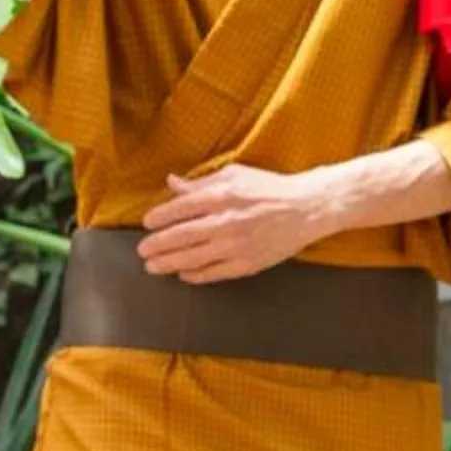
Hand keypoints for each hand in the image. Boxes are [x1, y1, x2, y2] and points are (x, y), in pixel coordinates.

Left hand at [136, 164, 333, 283]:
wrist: (307, 208)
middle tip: (142, 250)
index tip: (147, 223)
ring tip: (153, 266)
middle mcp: (225, 221)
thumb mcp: (235, 175)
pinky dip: (196, 275)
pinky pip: (214, 273)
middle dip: (156, 245)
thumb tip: (172, 183)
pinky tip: (184, 274)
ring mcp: (236, 245)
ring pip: (192, 259)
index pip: (178, 209)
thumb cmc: (270, 188)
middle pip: (179, 237)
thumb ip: (201, 182)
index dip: (158, 218)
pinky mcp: (247, 263)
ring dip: (168, 264)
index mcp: (221, 195)